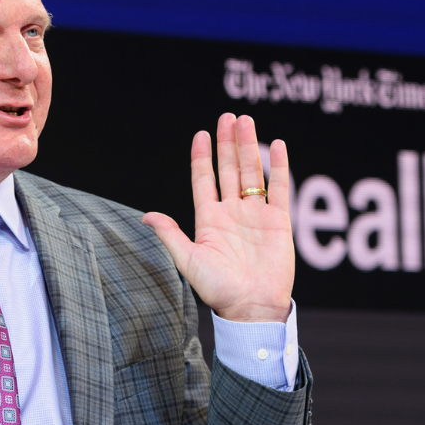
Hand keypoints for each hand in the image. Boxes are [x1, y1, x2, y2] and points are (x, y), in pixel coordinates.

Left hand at [143, 113, 293, 322]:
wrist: (251, 307)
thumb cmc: (217, 290)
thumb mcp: (188, 260)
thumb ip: (170, 234)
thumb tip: (145, 215)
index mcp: (208, 220)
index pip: (204, 180)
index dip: (202, 157)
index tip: (201, 134)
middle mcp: (231, 212)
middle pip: (228, 169)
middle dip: (228, 143)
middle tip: (228, 117)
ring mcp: (255, 215)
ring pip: (251, 172)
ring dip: (249, 147)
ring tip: (246, 121)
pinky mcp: (278, 221)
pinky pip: (279, 188)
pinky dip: (279, 166)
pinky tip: (277, 144)